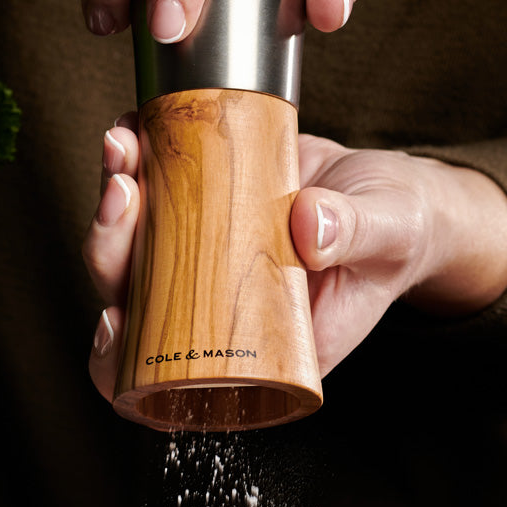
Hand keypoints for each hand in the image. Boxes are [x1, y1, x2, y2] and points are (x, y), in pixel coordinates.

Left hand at [82, 127, 506, 398]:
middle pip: (132, 303)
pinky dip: (133, 163)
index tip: (117, 317)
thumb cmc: (397, 234)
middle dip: (109, 249)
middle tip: (123, 192)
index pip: (165, 381)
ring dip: (112, 199)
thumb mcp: (387, 235)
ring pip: (128, 248)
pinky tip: (134, 125)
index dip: (124, 361)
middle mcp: (213, 313)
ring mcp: (201, 262)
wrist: (393, 194)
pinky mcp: (198, 211)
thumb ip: (355, 234)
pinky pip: (149, 197)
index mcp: (252, 353)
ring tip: (123, 144)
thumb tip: (310, 225)